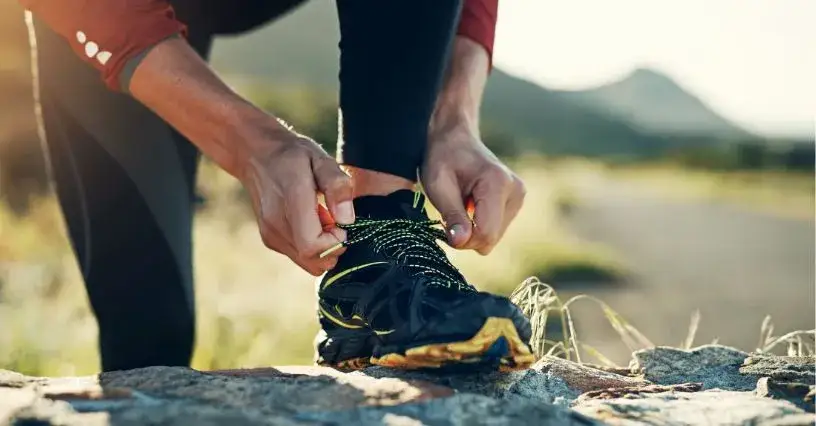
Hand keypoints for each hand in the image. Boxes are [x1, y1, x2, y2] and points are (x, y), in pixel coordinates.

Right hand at [238, 122, 354, 275]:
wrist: (256, 155)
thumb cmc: (292, 155)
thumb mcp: (321, 159)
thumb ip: (337, 186)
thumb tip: (346, 220)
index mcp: (291, 201)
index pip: (313, 246)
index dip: (335, 242)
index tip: (341, 222)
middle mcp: (276, 224)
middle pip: (313, 261)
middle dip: (333, 247)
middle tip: (334, 220)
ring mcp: (271, 235)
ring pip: (307, 263)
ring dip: (323, 247)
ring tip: (321, 218)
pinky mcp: (270, 240)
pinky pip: (299, 256)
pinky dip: (311, 245)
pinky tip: (310, 222)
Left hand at [421, 128, 525, 254]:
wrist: (455, 138)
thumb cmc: (443, 158)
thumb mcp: (438, 185)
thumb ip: (452, 214)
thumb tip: (460, 242)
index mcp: (497, 183)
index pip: (486, 233)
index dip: (463, 239)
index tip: (444, 226)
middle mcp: (516, 191)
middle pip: (491, 238)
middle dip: (467, 234)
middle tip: (450, 213)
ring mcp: (519, 197)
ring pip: (493, 237)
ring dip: (472, 229)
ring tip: (461, 204)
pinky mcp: (516, 202)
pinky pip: (495, 230)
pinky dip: (479, 224)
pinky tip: (471, 205)